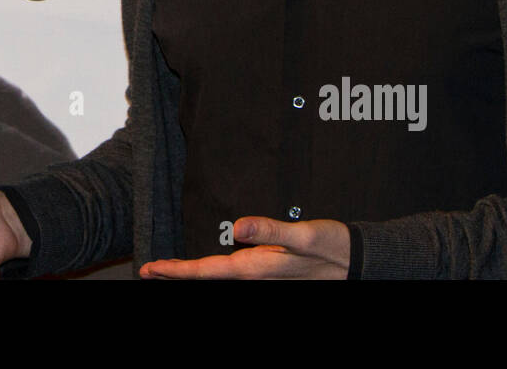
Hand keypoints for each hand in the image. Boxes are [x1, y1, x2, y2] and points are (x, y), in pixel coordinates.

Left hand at [139, 217, 349, 279]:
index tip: (151, 269)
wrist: (357, 263)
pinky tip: (210, 269)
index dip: (177, 271)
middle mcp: (256, 276)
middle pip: (207, 278)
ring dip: (193, 275)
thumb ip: (270, 231)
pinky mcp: (270, 274)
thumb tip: (237, 228)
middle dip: (177, 275)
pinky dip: (213, 273)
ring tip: (168, 271)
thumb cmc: (331, 247)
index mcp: (257, 268)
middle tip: (148, 271)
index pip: (207, 271)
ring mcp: (263, 278)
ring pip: (219, 279)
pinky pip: (233, 276)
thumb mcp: (303, 236)